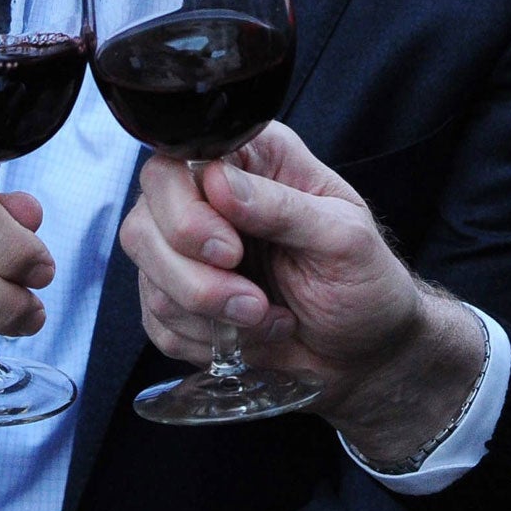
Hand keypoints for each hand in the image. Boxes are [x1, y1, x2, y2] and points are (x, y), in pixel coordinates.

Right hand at [120, 124, 486, 460]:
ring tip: (265, 318)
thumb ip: (284, 208)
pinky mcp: (180, 299)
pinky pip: (156, 319)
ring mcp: (189, 250)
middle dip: (192, 274)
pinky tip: (248, 335)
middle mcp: (211, 196)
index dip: (186, 209)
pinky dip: (202, 338)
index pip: (178, 160)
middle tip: (251, 302)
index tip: (228, 252)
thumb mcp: (343, 239)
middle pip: (146, 220)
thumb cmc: (365, 282)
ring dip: (206, 312)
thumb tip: (219, 182)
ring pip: (149, 274)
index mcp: (255, 159)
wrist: (365, 351)